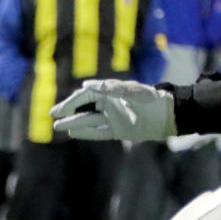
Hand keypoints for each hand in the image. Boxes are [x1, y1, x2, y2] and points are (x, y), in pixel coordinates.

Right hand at [50, 79, 175, 140]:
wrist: (167, 114)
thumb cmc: (148, 98)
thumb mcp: (129, 90)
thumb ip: (107, 88)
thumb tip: (85, 85)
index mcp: (110, 93)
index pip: (86, 97)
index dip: (72, 103)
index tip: (60, 110)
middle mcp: (109, 105)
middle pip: (84, 108)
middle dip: (68, 112)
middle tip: (53, 115)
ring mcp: (113, 118)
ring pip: (88, 121)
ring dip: (73, 123)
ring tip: (57, 127)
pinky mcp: (118, 131)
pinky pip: (98, 133)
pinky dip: (86, 133)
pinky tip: (73, 134)